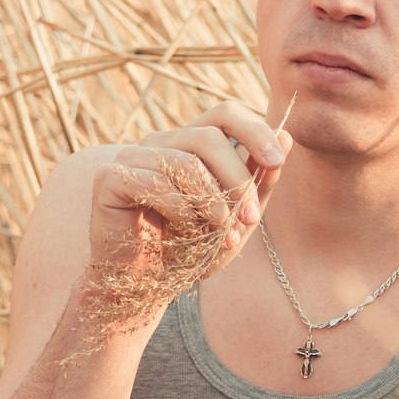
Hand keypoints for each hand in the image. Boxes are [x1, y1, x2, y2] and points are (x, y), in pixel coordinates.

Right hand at [90, 101, 290, 276]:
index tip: (277, 161)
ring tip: (218, 232)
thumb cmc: (190, 251)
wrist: (145, 285)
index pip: (224, 113)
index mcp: (189, 144)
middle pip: (209, 137)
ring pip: (186, 161)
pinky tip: (182, 232)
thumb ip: (260, 182)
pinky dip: (180, 211)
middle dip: (238, 180)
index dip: (254, 130)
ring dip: (212, 203)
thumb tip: (288, 137)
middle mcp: (160, 143)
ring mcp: (131, 156)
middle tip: (252, 219)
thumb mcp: (238, 219)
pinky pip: (156, 182)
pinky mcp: (110, 178)